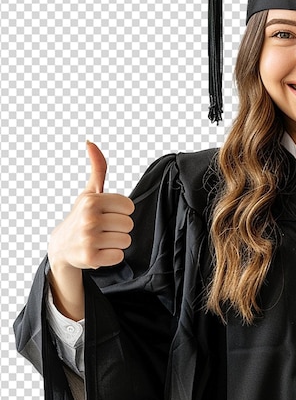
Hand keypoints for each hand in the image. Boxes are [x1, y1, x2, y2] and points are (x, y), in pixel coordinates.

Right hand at [48, 141, 134, 271]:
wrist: (61, 246)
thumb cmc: (82, 216)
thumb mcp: (90, 192)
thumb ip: (98, 168)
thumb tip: (90, 142)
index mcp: (92, 200)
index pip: (129, 207)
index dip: (121, 212)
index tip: (107, 214)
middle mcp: (88, 218)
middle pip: (129, 224)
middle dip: (119, 228)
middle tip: (103, 228)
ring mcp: (88, 238)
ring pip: (126, 240)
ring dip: (115, 242)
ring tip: (101, 240)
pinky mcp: (90, 257)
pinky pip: (119, 256)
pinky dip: (111, 256)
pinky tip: (98, 251)